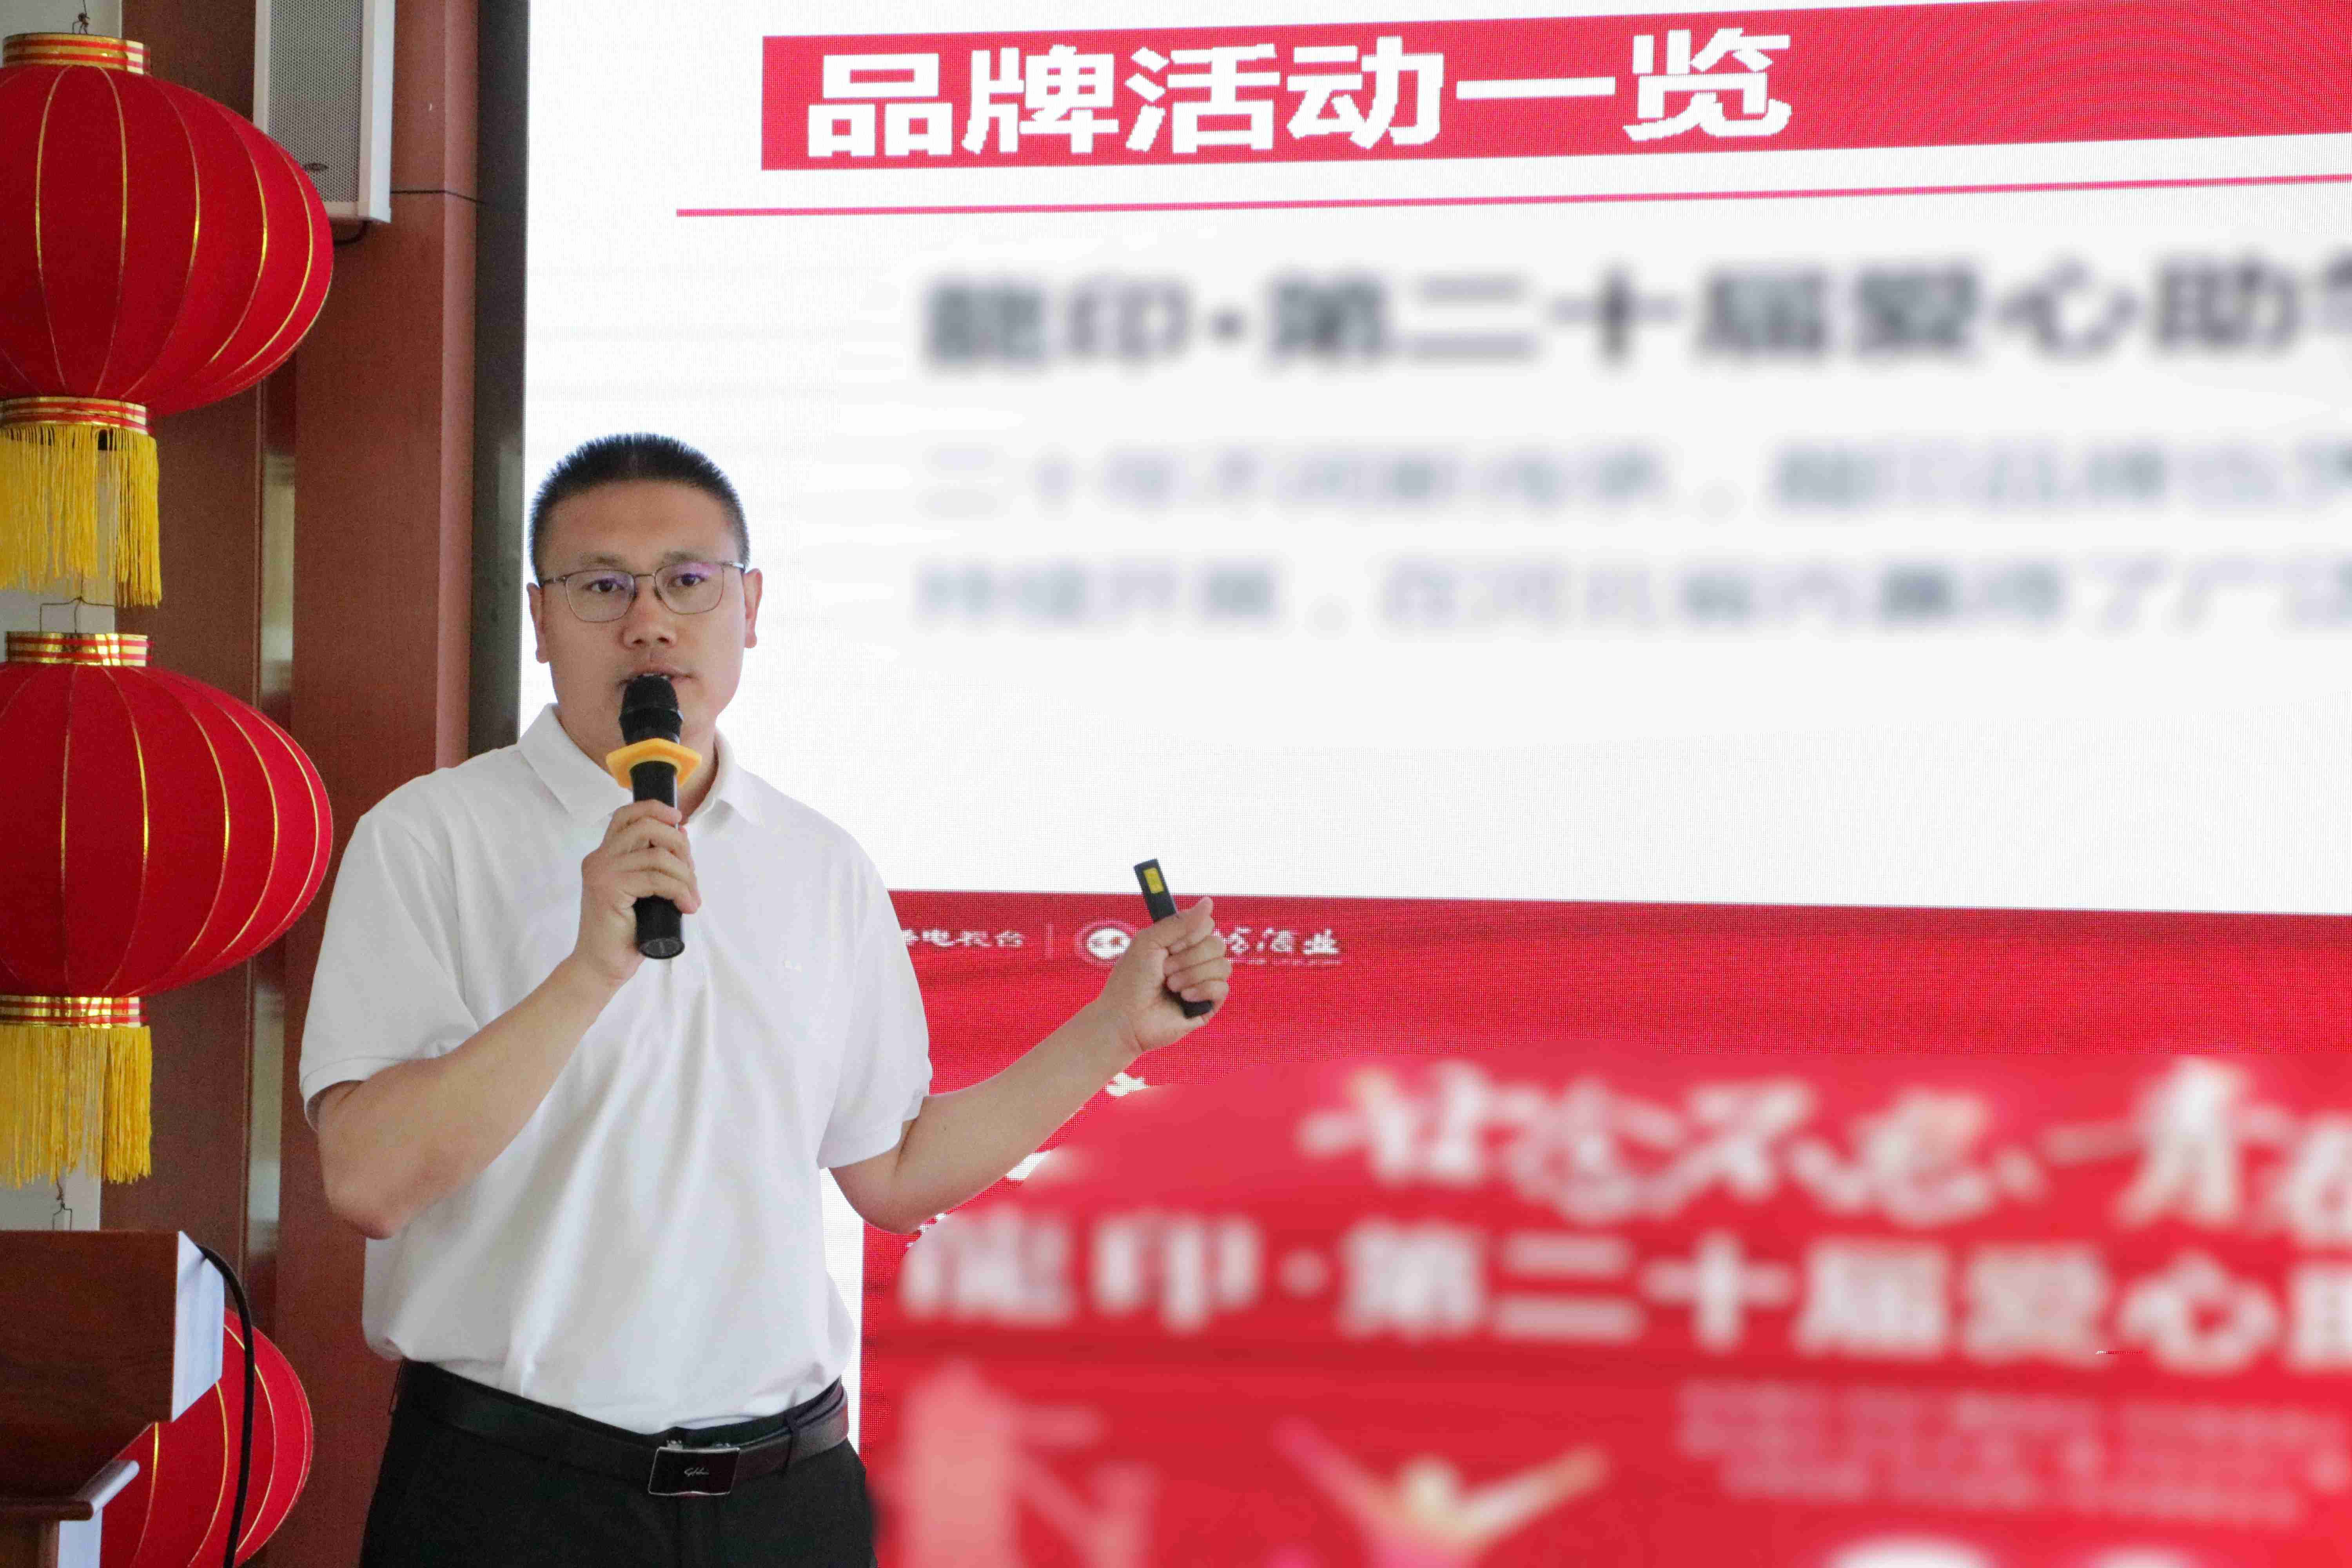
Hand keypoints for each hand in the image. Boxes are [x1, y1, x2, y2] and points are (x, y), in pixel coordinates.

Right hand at [572, 799, 700, 990]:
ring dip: (685, 875)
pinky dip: (679, 890)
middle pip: (645, 826)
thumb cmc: (625, 933)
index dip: (655, 809)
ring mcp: (601, 872)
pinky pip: (656, 879)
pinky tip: (686, 906)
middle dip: (679, 844)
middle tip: (691, 873)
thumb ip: (653, 864)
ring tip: (692, 897)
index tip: (679, 819)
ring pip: (657, 855)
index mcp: (604, 855)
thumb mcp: (643, 890)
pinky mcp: (608, 889)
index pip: (627, 815)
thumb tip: (681, 833)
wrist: (601, 966)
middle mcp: (599, 858)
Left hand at [1097, 897, 1229, 1056]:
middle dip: (1188, 957)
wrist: (1125, 1018)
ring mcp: (1203, 983)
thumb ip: (1179, 922)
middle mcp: (1194, 961)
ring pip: (1223, 966)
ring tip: (1171, 986)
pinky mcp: (1208, 1005)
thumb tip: (1208, 901)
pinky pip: (1223, 988)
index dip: (1190, 934)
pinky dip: (1201, 990)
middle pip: (1217, 944)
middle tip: (1165, 970)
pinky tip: (1183, 998)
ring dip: (1192, 975)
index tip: (1169, 946)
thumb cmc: (1130, 980)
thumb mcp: (1149, 941)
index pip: (1206, 925)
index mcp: (1181, 944)